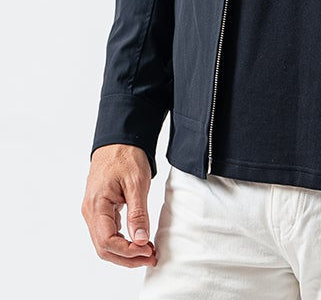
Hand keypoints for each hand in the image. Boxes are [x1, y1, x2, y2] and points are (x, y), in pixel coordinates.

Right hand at [81, 144, 156, 268]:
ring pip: (105, 243)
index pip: (107, 241)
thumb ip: (138, 213)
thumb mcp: (137, 183)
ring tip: (148, 251)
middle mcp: (90, 211)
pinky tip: (138, 241)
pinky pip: (108, 233)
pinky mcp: (100, 210)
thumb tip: (140, 239)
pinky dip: (122, 241)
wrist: (118, 140)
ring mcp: (93, 212)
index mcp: (96, 205)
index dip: (128, 251)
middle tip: (151, 256)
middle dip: (127, 258)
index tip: (147, 250)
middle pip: (104, 248)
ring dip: (125, 252)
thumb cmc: (126, 156)